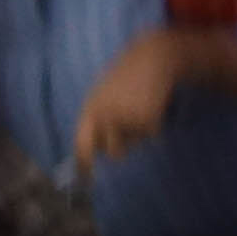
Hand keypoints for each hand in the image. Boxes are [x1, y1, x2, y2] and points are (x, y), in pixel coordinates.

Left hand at [68, 21, 236, 170]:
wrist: (152, 57)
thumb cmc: (125, 77)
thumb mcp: (102, 95)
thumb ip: (95, 120)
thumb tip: (92, 153)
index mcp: (90, 110)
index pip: (82, 145)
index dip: (84, 165)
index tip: (87, 179)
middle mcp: (105, 116)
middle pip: (112, 152)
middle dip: (122, 146)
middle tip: (130, 123)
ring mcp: (126, 118)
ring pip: (133, 144)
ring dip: (137, 134)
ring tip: (139, 108)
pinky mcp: (147, 119)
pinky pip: (151, 135)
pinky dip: (154, 124)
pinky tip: (152, 104)